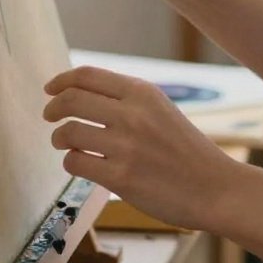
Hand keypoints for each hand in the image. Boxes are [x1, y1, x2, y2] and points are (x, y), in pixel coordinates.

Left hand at [43, 65, 239, 231]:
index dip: (62, 80)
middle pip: (71, 100)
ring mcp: (126, 146)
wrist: (213, 186)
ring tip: (65, 143)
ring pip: (69, 132)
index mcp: (143, 91)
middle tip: (49, 116)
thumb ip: (125, 99)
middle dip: (53, 108)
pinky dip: (71, 162)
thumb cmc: (184, 149)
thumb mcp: (160, 109)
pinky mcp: (121, 178)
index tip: (50, 89)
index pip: (88, 75)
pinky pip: (76, 163)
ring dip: (59, 138)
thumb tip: (79, 91)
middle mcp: (133, 113)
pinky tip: (80, 163)